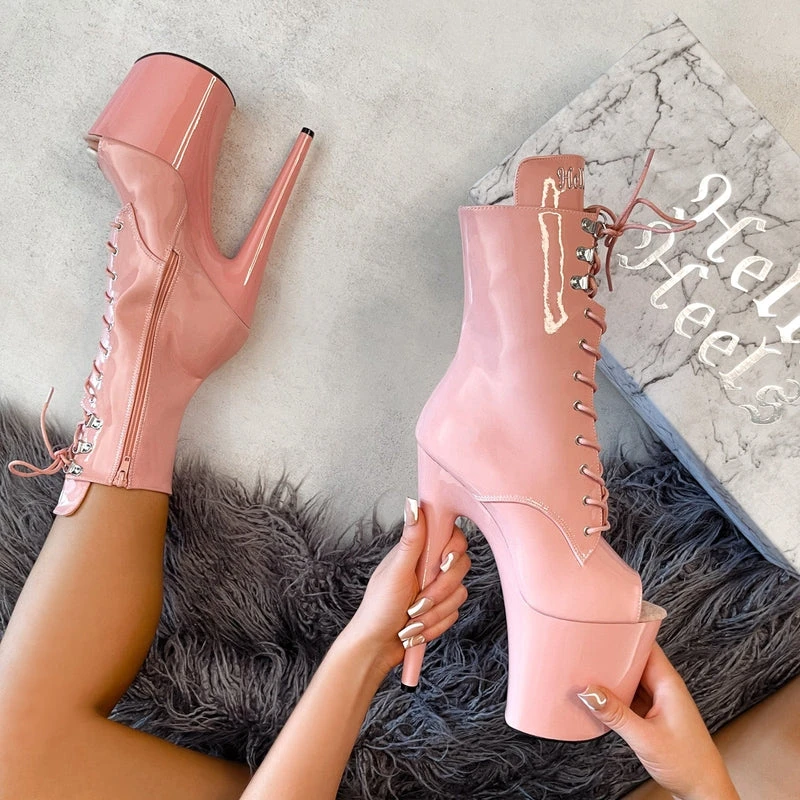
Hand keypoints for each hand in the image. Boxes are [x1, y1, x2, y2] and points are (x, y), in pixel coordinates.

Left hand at [344, 497, 470, 675]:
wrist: (376, 647)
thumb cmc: (378, 608)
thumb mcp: (396, 572)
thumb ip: (411, 540)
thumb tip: (413, 505)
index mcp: (418, 551)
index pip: (451, 537)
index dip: (452, 551)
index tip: (441, 565)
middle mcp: (429, 566)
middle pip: (460, 566)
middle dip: (439, 591)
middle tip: (417, 601)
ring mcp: (436, 588)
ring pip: (460, 593)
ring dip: (434, 613)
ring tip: (411, 620)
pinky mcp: (441, 608)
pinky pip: (455, 614)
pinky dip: (436, 625)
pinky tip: (418, 630)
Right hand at [577, 643, 738, 799]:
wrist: (704, 791)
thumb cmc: (688, 764)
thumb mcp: (645, 738)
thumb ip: (615, 714)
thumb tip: (589, 692)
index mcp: (668, 683)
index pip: (646, 644)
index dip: (626, 633)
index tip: (603, 626)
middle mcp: (664, 687)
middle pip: (635, 659)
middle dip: (613, 654)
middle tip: (587, 649)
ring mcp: (659, 701)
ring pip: (631, 677)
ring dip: (613, 676)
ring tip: (588, 671)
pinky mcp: (653, 714)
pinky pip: (631, 694)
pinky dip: (616, 694)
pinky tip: (601, 697)